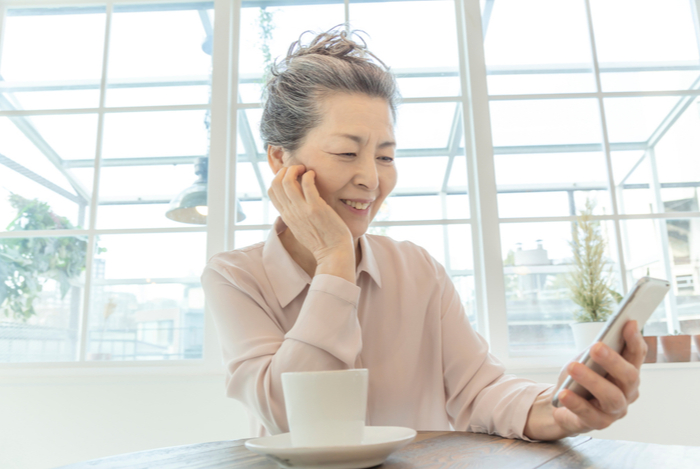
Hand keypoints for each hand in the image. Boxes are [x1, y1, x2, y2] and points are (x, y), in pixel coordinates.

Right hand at [268, 165, 354, 265]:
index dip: (278, 178)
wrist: (333, 254)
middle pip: (276, 183)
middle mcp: (291, 212)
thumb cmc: (321, 241)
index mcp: (286, 216)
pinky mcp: (316, 208)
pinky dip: (309, 174)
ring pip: (287, 181)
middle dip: (285, 170)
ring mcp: (302, 210)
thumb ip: (295, 216)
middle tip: (298, 169)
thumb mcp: (300, 229)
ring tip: (305, 169)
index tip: (291, 176)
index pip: (271, 191)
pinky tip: (314, 175)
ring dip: (295, 169)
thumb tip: (295, 204)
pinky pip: (307, 183)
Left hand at [524, 320, 646, 439]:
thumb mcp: (586, 360)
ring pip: (610, 396)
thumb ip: (597, 351)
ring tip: (573, 367)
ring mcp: (615, 410)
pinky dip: (575, 402)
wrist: (560, 404)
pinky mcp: (597, 423)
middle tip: (596, 347)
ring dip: (591, 380)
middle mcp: (627, 392)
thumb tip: (604, 337)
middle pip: (628, 376)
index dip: (634, 340)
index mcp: (627, 373)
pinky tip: (564, 393)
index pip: (636, 355)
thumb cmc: (578, 379)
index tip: (629, 323)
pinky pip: (588, 413)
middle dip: (613, 360)